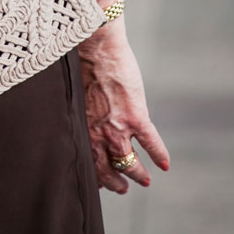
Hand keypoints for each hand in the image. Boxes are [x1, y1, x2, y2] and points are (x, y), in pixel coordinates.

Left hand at [77, 10, 169, 193]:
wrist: (92, 45)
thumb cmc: (76, 63)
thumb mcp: (69, 95)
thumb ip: (74, 112)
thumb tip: (74, 118)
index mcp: (77, 126)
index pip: (85, 159)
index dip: (93, 175)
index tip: (98, 183)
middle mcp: (95, 131)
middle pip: (106, 167)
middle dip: (114, 181)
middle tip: (121, 189)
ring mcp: (116, 126)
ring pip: (129, 161)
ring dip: (137, 174)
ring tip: (144, 180)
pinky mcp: (136, 116)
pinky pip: (151, 143)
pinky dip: (159, 155)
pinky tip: (164, 164)